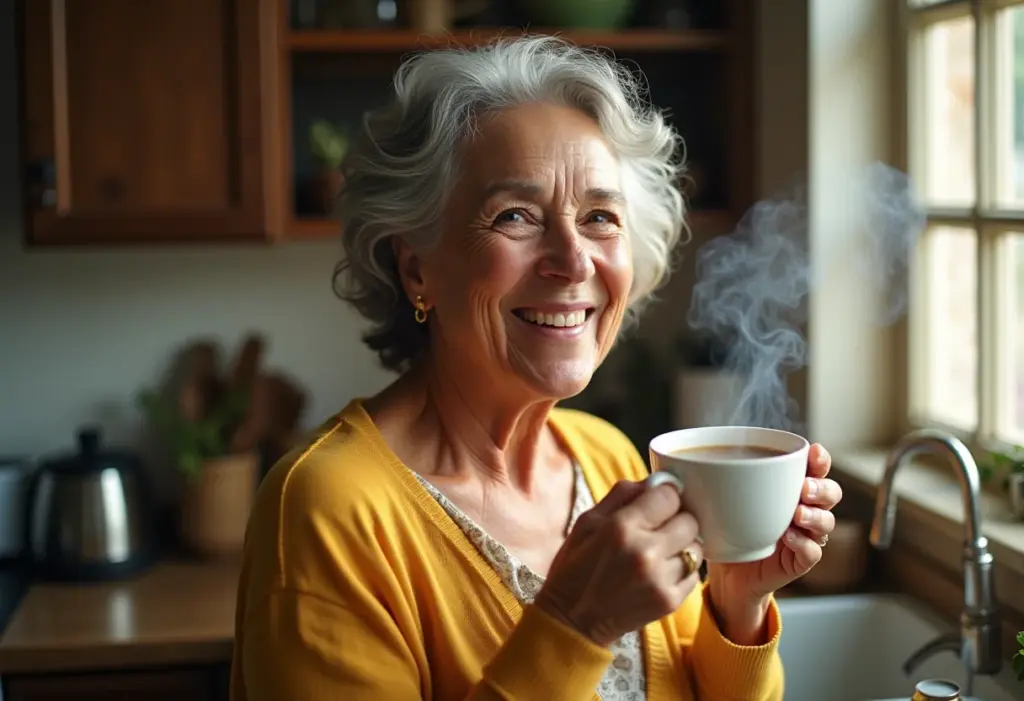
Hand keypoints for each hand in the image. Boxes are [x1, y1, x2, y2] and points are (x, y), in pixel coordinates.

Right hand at [535, 479, 703, 646]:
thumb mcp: (587, 522)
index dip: (664, 496)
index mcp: (621, 527)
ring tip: (661, 552)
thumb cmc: (576, 567)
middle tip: (660, 528)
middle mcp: (644, 551)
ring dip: (682, 546)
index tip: (658, 503)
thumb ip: (622, 495)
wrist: (572, 620)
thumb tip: (656, 480)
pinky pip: (695, 575)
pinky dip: (683, 570)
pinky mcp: (669, 601)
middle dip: (676, 519)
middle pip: (689, 520)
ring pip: (696, 547)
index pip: (669, 496)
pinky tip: (662, 572)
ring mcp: (660, 579)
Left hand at [705, 444, 841, 643]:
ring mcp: (804, 536)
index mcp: (790, 488)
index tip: (814, 452)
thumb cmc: (728, 529)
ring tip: (797, 514)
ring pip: (827, 522)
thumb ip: (722, 479)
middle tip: (804, 488)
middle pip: (831, 493)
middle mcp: (803, 509)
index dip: (821, 460)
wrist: (726, 575)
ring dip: (815, 515)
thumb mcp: (724, 499)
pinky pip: (813, 552)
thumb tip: (692, 459)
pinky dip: (804, 544)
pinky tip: (788, 537)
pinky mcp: (799, 561)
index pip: (816, 469)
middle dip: (822, 487)